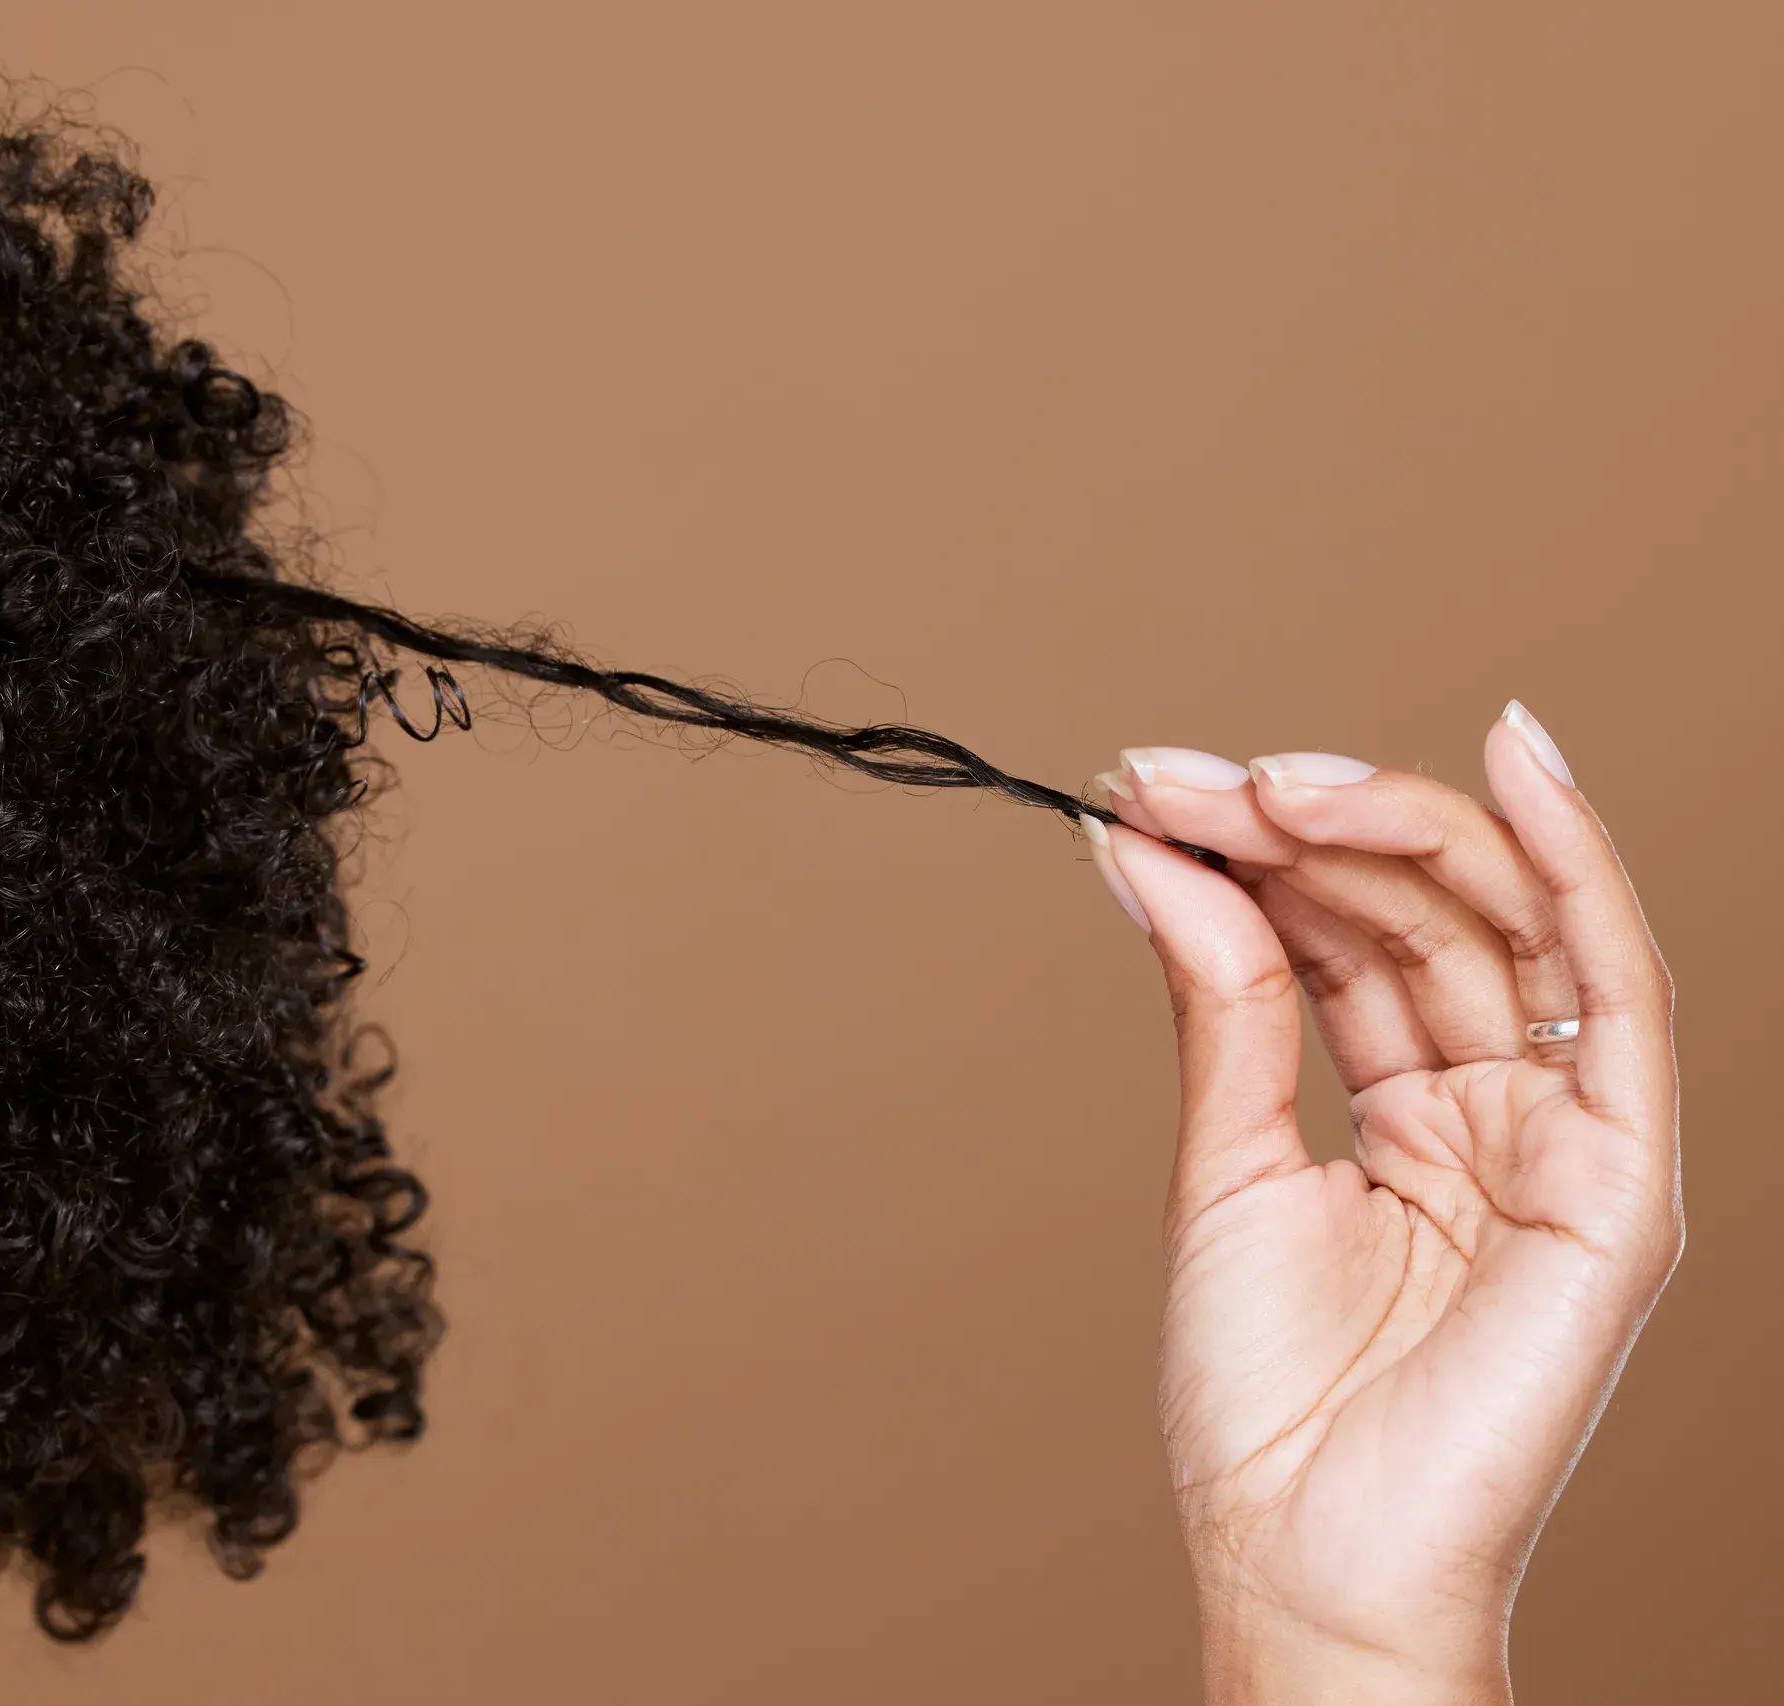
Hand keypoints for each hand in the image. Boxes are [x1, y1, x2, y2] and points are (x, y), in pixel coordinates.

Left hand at [1081, 704, 1680, 1705]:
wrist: (1304, 1556)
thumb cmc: (1264, 1402)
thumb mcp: (1225, 1166)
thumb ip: (1221, 1000)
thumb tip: (1149, 852)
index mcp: (1409, 1115)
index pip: (1344, 935)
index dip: (1249, 852)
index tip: (1138, 788)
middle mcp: (1497, 1109)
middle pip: (1417, 911)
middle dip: (1296, 826)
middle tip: (1176, 780)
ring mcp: (1563, 1136)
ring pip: (1501, 923)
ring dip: (1386, 825)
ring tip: (1261, 782)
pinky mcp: (1620, 1176)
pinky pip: (1618, 989)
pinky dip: (1576, 862)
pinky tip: (1518, 753)